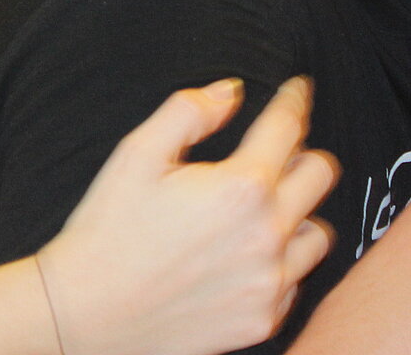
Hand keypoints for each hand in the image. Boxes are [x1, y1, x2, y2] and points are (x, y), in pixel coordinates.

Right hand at [38, 77, 336, 354]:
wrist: (89, 314)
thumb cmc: (107, 231)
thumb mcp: (135, 154)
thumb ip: (188, 112)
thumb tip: (229, 92)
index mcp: (240, 189)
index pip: (288, 128)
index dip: (293, 100)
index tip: (296, 91)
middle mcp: (268, 237)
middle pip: (321, 175)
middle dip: (303, 153)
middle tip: (277, 152)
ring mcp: (271, 283)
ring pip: (318, 233)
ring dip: (297, 213)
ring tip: (261, 211)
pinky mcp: (265, 319)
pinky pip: (295, 281)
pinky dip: (280, 262)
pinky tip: (244, 256)